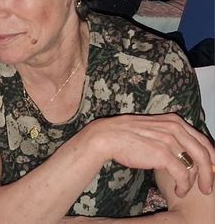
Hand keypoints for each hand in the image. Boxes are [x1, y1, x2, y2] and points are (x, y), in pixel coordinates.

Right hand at [87, 113, 214, 196]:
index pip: (203, 140)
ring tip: (185, 191)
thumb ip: (169, 136)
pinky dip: (184, 186)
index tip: (211, 171)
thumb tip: (184, 153)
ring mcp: (170, 140)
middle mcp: (176, 128)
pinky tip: (179, 191)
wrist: (107, 137)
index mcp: (174, 121)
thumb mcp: (153, 129)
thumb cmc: (125, 135)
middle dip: (209, 173)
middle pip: (204, 153)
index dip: (211, 158)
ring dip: (193, 182)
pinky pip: (183, 174)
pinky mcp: (163, 154)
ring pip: (196, 165)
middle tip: (207, 187)